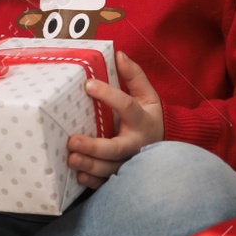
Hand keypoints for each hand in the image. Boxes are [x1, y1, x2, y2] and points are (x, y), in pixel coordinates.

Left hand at [67, 51, 164, 187]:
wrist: (164, 143)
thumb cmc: (149, 116)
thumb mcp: (147, 94)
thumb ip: (134, 75)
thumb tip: (118, 53)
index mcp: (142, 119)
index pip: (127, 106)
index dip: (109, 95)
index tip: (88, 84)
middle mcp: (137, 143)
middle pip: (116, 148)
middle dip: (94, 147)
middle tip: (72, 141)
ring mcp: (130, 162)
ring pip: (110, 168)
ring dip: (90, 166)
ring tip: (71, 159)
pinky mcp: (123, 175)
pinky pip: (107, 182)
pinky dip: (93, 182)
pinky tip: (78, 176)